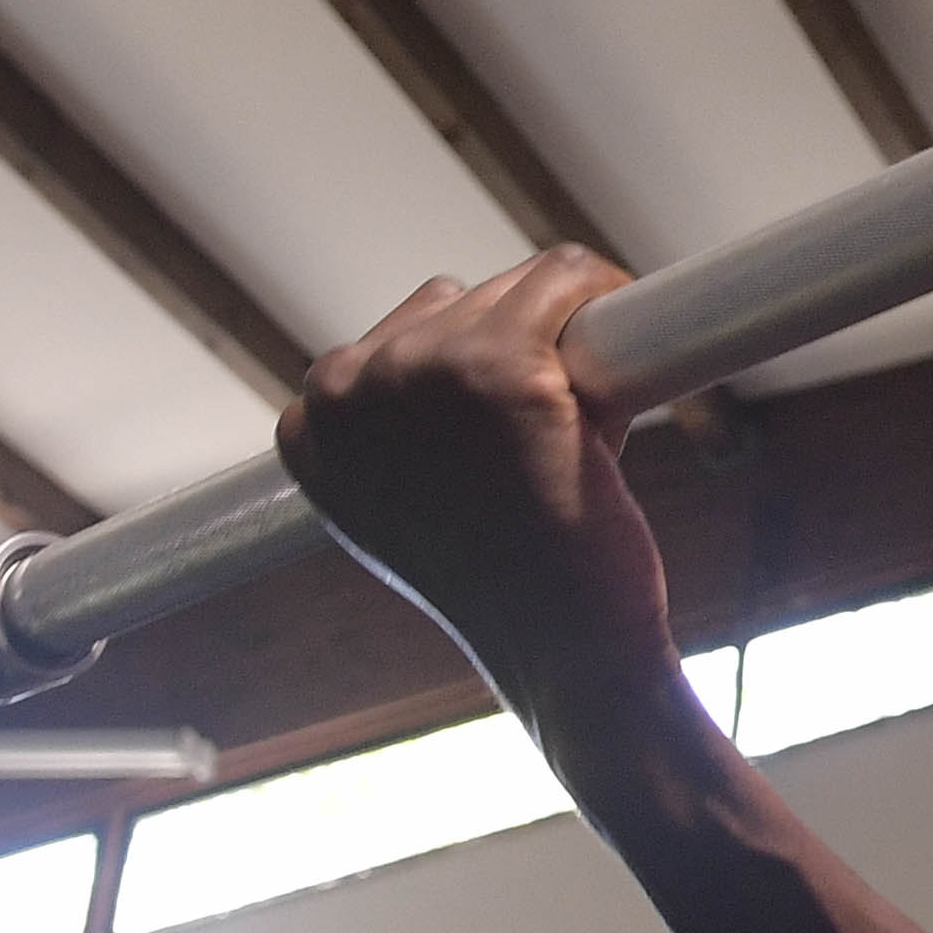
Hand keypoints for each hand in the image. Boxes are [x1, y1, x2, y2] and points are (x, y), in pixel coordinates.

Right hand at [274, 249, 673, 695]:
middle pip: (456, 304)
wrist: (565, 654)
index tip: (507, 411)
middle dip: (519, 351)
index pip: (396, 340)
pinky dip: (606, 297)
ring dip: (567, 337)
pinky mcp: (503, 366)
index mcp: (308, 430)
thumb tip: (448, 347)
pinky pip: (568, 278)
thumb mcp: (412, 503)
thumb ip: (402, 431)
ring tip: (581, 425)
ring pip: (518, 289)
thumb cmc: (507, 587)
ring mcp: (421, 372)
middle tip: (554, 433)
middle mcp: (345, 392)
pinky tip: (624, 352)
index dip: (465, 368)